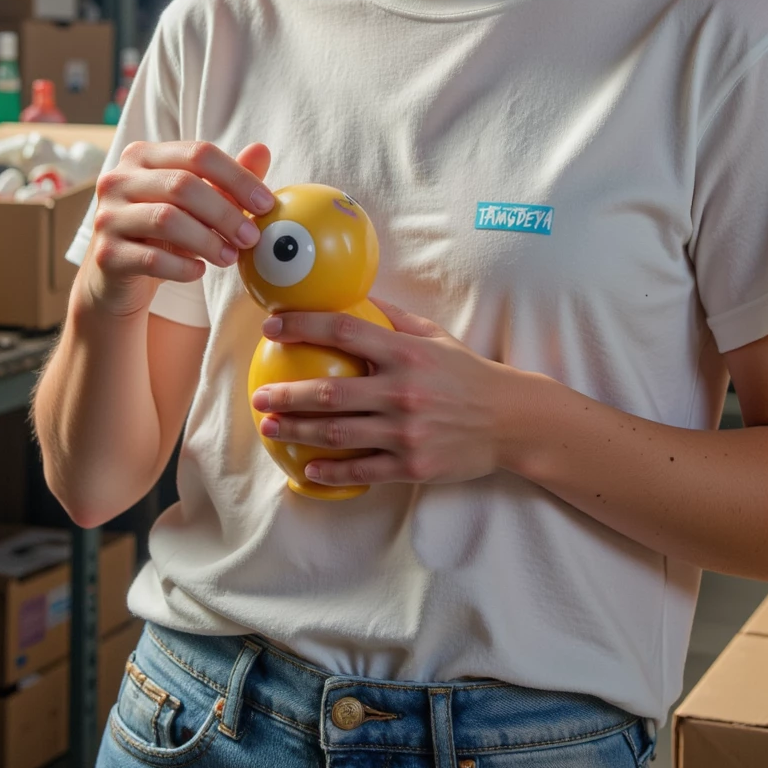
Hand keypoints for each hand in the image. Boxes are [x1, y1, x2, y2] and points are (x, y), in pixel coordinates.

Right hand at [78, 140, 274, 318]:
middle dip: (225, 213)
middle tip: (252, 237)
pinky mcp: (105, 254)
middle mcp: (118, 179)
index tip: (266, 204)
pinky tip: (199, 271)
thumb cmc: (164, 233)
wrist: (119, 278)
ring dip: (208, 241)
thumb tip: (262, 150)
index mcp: (143, 156)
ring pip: (166, 220)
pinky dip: (182, 266)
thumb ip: (227, 179)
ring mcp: (107, 216)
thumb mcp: (198, 203)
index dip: (237, 177)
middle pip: (182, 184)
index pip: (198, 153)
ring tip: (231, 257)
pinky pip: (151, 258)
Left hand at [250, 299, 514, 487]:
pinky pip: (362, 470)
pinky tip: (307, 468)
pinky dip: (331, 470)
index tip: (273, 326)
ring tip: (270, 427)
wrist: (509, 420)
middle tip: (258, 396)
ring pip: (337, 434)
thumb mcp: (434, 337)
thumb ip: (394, 318)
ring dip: (297, 431)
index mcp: (406, 353)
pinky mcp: (412, 465)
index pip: (345, 331)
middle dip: (287, 394)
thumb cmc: (467, 374)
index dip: (304, 326)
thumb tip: (353, 297)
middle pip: (330, 393)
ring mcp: (406, 431)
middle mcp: (402, 392)